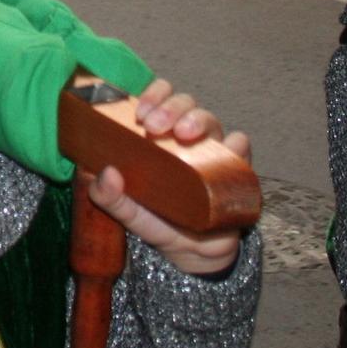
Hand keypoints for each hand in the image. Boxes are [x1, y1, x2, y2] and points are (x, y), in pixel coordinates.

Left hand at [88, 78, 251, 275]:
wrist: (190, 253)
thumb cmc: (157, 220)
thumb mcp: (128, 211)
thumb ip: (109, 197)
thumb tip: (105, 174)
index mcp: (157, 136)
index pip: (158, 98)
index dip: (152, 94)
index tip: (140, 112)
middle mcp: (185, 137)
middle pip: (184, 103)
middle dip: (170, 107)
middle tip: (155, 125)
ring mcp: (210, 150)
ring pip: (210, 119)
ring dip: (197, 119)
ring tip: (184, 134)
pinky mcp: (234, 168)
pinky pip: (241, 146)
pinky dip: (236, 143)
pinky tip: (227, 149)